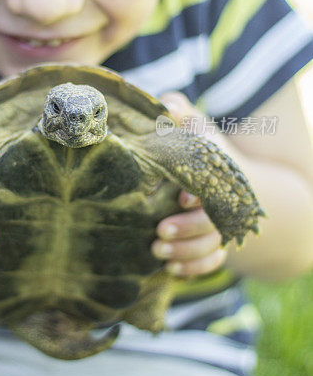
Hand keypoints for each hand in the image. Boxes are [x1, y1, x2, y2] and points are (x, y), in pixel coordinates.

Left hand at [151, 92, 227, 277]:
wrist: (218, 175)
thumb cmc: (194, 144)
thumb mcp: (190, 123)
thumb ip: (178, 109)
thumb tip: (167, 105)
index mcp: (213, 172)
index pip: (212, 184)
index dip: (198, 194)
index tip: (180, 199)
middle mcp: (219, 199)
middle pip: (212, 221)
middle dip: (188, 229)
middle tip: (159, 231)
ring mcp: (216, 223)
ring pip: (212, 245)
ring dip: (186, 252)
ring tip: (157, 252)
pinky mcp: (210, 242)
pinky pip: (212, 261)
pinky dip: (195, 268)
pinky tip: (172, 270)